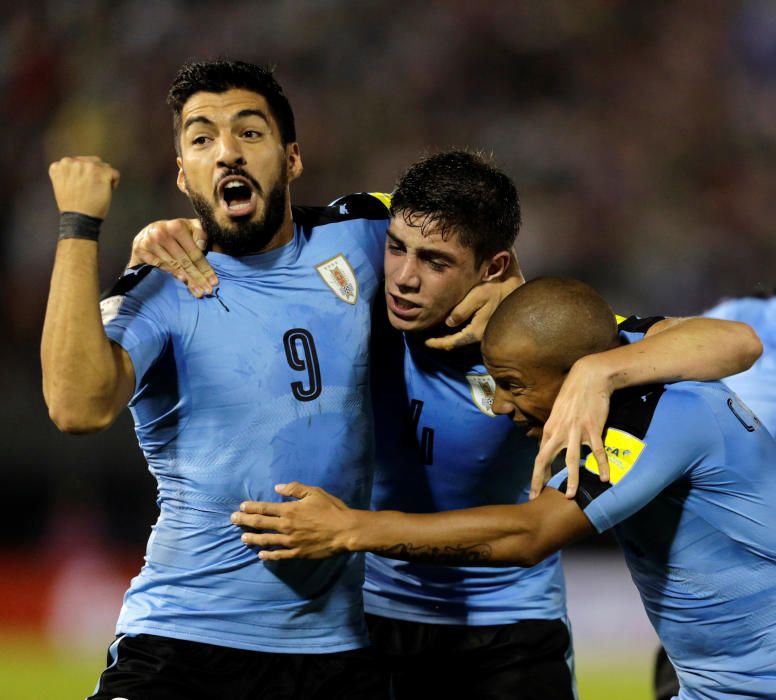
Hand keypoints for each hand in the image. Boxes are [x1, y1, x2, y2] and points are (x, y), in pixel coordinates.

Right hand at [48, 156, 118, 218]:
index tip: (83, 187)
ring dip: (104, 177)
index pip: (78, 162)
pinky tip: (106, 192)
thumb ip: (69, 173)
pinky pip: (114, 173)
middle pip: (92, 162)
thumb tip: (82, 168)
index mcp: (59, 165)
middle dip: (95, 174)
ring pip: (103, 166)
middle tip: (92, 189)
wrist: (78, 219)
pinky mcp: (101, 172)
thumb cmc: (72, 207)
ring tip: (98, 191)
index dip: (84, 175)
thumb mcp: (62, 185)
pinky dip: (114, 182)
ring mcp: (86, 166)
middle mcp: (71, 162)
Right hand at [129, 218, 216, 296]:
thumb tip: (202, 246)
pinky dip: (171, 275)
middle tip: (207, 291)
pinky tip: (181, 282)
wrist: (150, 231)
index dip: (205, 268)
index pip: (194, 253)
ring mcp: (149, 242)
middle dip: (198, 278)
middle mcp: (162, 233)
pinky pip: (160, 266)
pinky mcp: (140, 250)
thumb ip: (200, 233)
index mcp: (176, 226)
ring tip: (198, 291)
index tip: (214, 282)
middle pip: (185, 262)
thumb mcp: (190, 228)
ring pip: (173, 266)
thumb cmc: (177, 232)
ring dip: (187, 280)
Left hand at [230, 482, 355, 559]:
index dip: (251, 507)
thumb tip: (278, 488)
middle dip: (245, 520)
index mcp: (289, 510)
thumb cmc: (331, 509)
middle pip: (260, 523)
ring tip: (242, 537)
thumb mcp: (314, 492)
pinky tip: (261, 554)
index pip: (264, 508)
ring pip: (265, 540)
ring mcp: (290, 541)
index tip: (241, 506)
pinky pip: (278, 555)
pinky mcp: (297, 553)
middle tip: (233, 519)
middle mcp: (286, 526)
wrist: (345, 531)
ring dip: (252, 538)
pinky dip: (268, 555)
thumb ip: (295, 489)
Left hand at [425, 252, 523, 349]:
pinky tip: (448, 328)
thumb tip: (448, 323)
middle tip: (426, 338)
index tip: (425, 341)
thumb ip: (461, 310)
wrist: (513, 289)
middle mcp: (479, 336)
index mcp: (475, 331)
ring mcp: (483, 334)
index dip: (436, 344)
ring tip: (434, 333)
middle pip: (455, 345)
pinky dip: (455, 334)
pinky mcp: (485, 329)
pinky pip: (466, 335)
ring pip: (460, 341)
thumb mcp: (477, 296)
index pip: (451, 343)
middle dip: (440, 342)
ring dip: (447, 338)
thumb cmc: (495, 290)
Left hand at [530, 356, 611, 499]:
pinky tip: (604, 479)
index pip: (540, 455)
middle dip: (539, 480)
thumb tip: (549, 445)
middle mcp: (559, 432)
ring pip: (571, 460)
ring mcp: (576, 431)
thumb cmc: (573, 394)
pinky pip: (597, 451)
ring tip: (570, 496)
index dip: (537, 473)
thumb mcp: (557, 412)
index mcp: (549, 428)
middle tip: (537, 497)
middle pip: (544, 459)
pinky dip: (601, 466)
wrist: (589, 378)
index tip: (535, 488)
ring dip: (571, 480)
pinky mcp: (593, 429)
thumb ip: (554, 430)